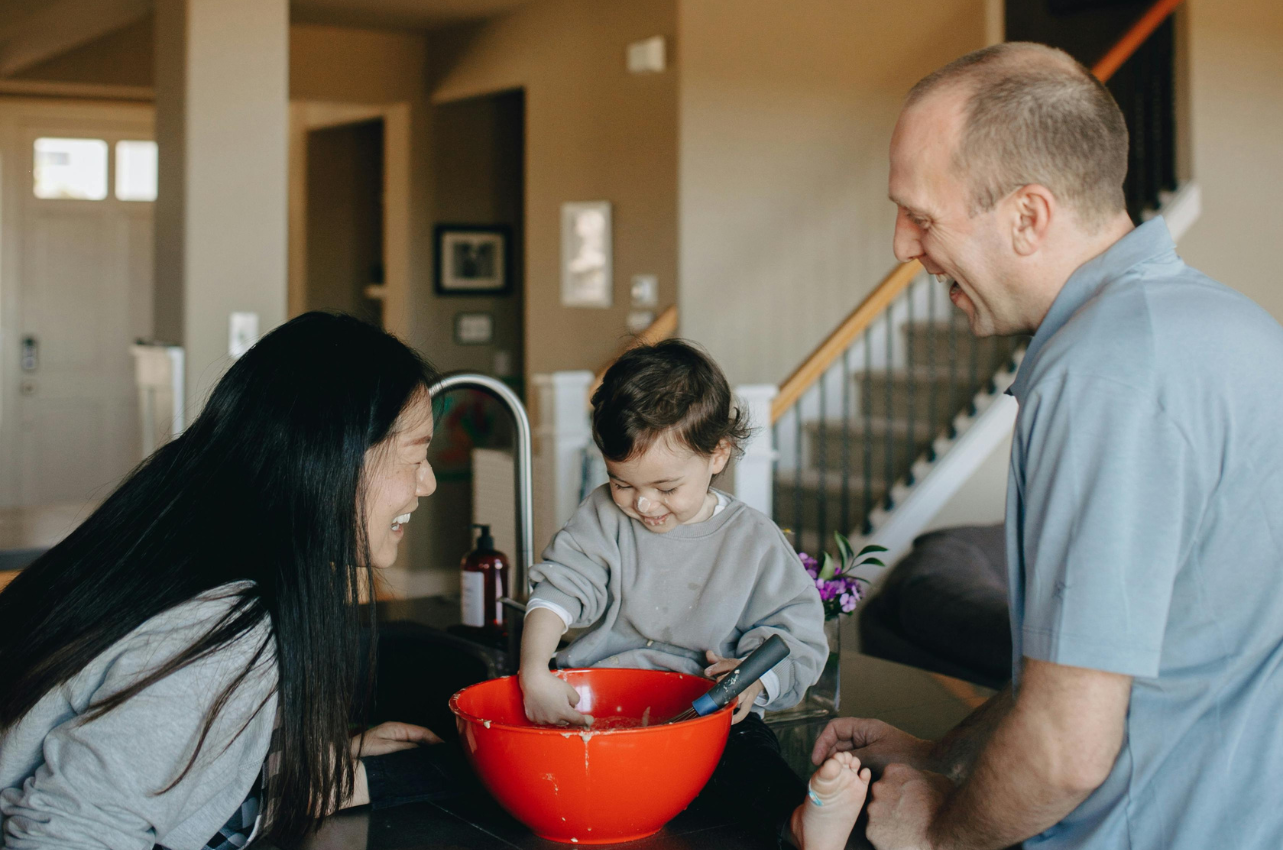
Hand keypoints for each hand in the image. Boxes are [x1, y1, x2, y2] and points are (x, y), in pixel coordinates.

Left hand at [350, 721, 440, 758]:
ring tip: (435, 766)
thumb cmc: (361, 752)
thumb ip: (405, 748)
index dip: (436, 740)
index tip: (446, 750)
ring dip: (424, 757)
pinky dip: (415, 763)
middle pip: (420, 740)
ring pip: (415, 750)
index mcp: (396, 729)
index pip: (422, 732)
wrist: (343, 764)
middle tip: (444, 760)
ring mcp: (393, 745)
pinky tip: (419, 770)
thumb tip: (423, 752)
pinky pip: (407, 757)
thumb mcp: (385, 748)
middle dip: (432, 749)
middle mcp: (396, 735)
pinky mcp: (390, 756)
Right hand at [520, 668, 589, 725]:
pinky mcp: (533, 719)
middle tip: (563, 704)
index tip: (588, 720)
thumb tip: (572, 706)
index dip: (584, 721)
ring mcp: (542, 720)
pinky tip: (542, 706)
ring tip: (551, 704)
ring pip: (553, 721)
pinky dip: (544, 715)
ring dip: (556, 716)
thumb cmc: (552, 684)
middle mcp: (553, 719)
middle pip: (565, 721)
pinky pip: (542, 720)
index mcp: (564, 712)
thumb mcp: (569, 689)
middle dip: (567, 715)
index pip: (578, 720)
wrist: (533, 680)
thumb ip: (575, 700)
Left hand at [704, 650, 763, 723]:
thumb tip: (708, 653)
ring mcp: (747, 691)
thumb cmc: (739, 671)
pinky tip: (729, 720)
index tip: (706, 672)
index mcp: (737, 667)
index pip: (727, 665)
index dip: (716, 668)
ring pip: (739, 697)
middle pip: (734, 681)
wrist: (758, 679)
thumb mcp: (729, 663)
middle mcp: (743, 679)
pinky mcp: (750, 701)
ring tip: (719, 706)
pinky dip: (738, 717)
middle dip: (724, 683)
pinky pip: (745, 711)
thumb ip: (717, 660)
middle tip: (715, 687)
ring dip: (730, 701)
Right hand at [811, 717, 934, 774]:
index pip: (834, 728)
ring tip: (833, 778)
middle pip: (838, 742)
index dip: (822, 742)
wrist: (929, 764)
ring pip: (846, 754)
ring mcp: (870, 747)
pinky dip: (849, 771)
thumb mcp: (874, 755)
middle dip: (828, 755)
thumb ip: (852, 757)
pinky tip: (847, 781)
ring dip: (839, 764)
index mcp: (864, 727)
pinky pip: (856, 763)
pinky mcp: (874, 760)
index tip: (817, 759)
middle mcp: (865, 735)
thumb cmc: (905, 756)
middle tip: (823, 772)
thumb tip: (835, 763)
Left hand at [865, 764, 951, 849]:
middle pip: (879, 795)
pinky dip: (884, 836)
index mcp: (893, 771)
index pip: (888, 779)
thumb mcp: (936, 780)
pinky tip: (898, 837)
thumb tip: (920, 776)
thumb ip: (921, 775)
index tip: (907, 800)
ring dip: (885, 819)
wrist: (942, 830)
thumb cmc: (944, 805)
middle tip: (904, 815)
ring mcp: (873, 808)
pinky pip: (875, 832)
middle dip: (889, 804)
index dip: (897, 791)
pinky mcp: (872, 829)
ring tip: (902, 827)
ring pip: (875, 813)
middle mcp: (879, 787)